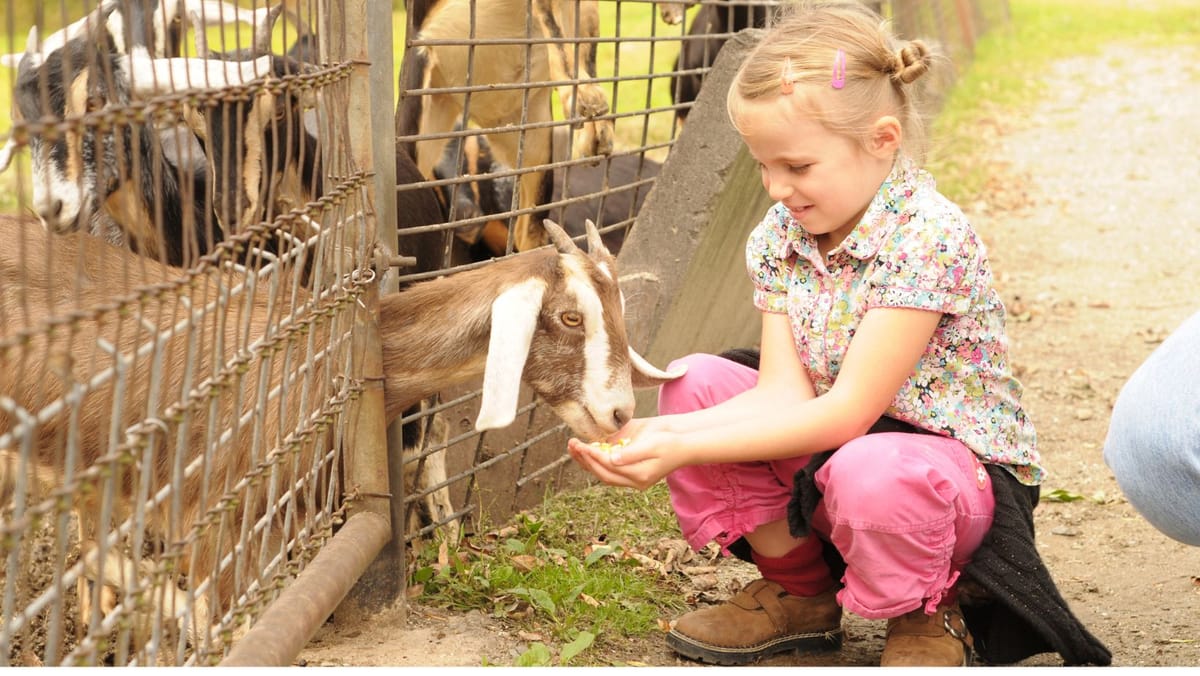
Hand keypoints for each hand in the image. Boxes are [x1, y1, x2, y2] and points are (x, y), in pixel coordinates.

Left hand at [566, 418, 680, 490]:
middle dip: (585, 459)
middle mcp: (633, 480)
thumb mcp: (652, 444)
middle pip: (602, 473)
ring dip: (586, 461)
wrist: (683, 442)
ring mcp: (631, 477)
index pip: (609, 467)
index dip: (594, 456)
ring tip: (573, 447)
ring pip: (603, 473)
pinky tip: (586, 449)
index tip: (582, 445)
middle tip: (572, 444)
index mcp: (639, 476)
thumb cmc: (670, 442)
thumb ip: (631, 453)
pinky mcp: (630, 470)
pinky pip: (608, 469)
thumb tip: (612, 458)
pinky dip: (595, 461)